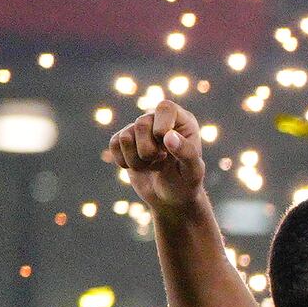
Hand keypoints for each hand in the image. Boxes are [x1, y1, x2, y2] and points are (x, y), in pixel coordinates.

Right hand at [108, 99, 209, 213]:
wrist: (170, 199)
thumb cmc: (187, 183)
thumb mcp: (193, 172)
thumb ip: (187, 153)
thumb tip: (168, 136)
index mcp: (182, 121)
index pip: (165, 107)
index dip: (162, 126)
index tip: (166, 147)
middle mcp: (160, 120)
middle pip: (141, 123)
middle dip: (148, 151)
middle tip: (161, 161)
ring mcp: (140, 129)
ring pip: (125, 136)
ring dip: (137, 160)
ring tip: (152, 165)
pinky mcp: (124, 140)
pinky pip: (114, 143)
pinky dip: (124, 161)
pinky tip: (139, 166)